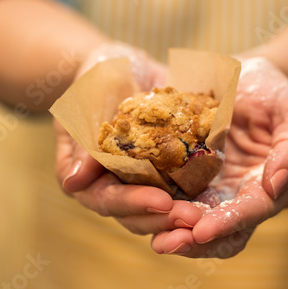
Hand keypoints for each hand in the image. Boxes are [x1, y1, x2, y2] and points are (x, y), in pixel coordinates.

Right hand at [55, 43, 201, 235]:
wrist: (126, 69)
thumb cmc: (98, 82)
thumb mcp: (89, 104)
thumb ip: (82, 141)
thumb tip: (73, 182)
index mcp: (86, 178)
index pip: (106, 199)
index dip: (133, 203)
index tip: (162, 202)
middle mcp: (112, 187)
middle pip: (135, 215)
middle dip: (162, 219)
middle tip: (192, 219)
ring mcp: (140, 185)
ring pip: (157, 213)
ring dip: (180, 217)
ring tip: (205, 217)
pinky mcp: (165, 176)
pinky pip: (179, 193)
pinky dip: (194, 201)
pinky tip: (214, 205)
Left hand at [151, 57, 287, 257]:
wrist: (244, 78)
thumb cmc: (272, 90)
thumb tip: (275, 187)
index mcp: (272, 183)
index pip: (253, 210)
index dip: (228, 222)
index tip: (200, 231)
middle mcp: (244, 194)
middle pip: (225, 232)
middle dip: (197, 241)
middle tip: (166, 244)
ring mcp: (217, 189)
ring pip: (200, 225)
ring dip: (177, 234)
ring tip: (156, 241)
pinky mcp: (194, 179)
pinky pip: (178, 201)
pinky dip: (164, 212)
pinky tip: (143, 212)